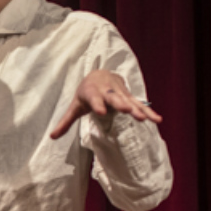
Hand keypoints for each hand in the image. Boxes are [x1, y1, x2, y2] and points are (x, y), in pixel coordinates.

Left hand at [47, 70, 163, 139]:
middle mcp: (108, 91)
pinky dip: (149, 111)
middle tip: (127, 110)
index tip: (101, 111)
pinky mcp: (129, 96)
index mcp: (92, 92)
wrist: (100, 74)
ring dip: (137, 109)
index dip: (97, 105)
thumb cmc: (86, 93)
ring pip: (129, 101)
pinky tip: (158, 120)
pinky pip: (140, 104)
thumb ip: (65, 122)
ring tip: (143, 118)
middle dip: (120, 103)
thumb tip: (52, 137)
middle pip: (114, 97)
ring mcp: (120, 93)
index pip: (94, 99)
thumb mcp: (75, 106)